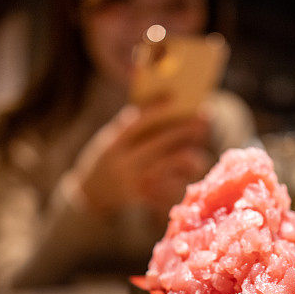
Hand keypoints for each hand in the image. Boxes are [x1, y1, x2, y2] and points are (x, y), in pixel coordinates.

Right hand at [70, 100, 210, 216]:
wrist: (91, 194)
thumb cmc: (106, 159)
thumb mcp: (108, 139)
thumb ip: (128, 125)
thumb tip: (159, 105)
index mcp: (114, 143)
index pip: (135, 122)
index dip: (154, 109)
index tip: (174, 97)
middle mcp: (123, 162)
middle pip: (158, 143)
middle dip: (183, 131)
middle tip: (203, 121)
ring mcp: (132, 181)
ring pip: (167, 167)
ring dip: (187, 159)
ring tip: (200, 158)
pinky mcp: (141, 196)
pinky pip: (166, 188)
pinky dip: (180, 181)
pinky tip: (191, 175)